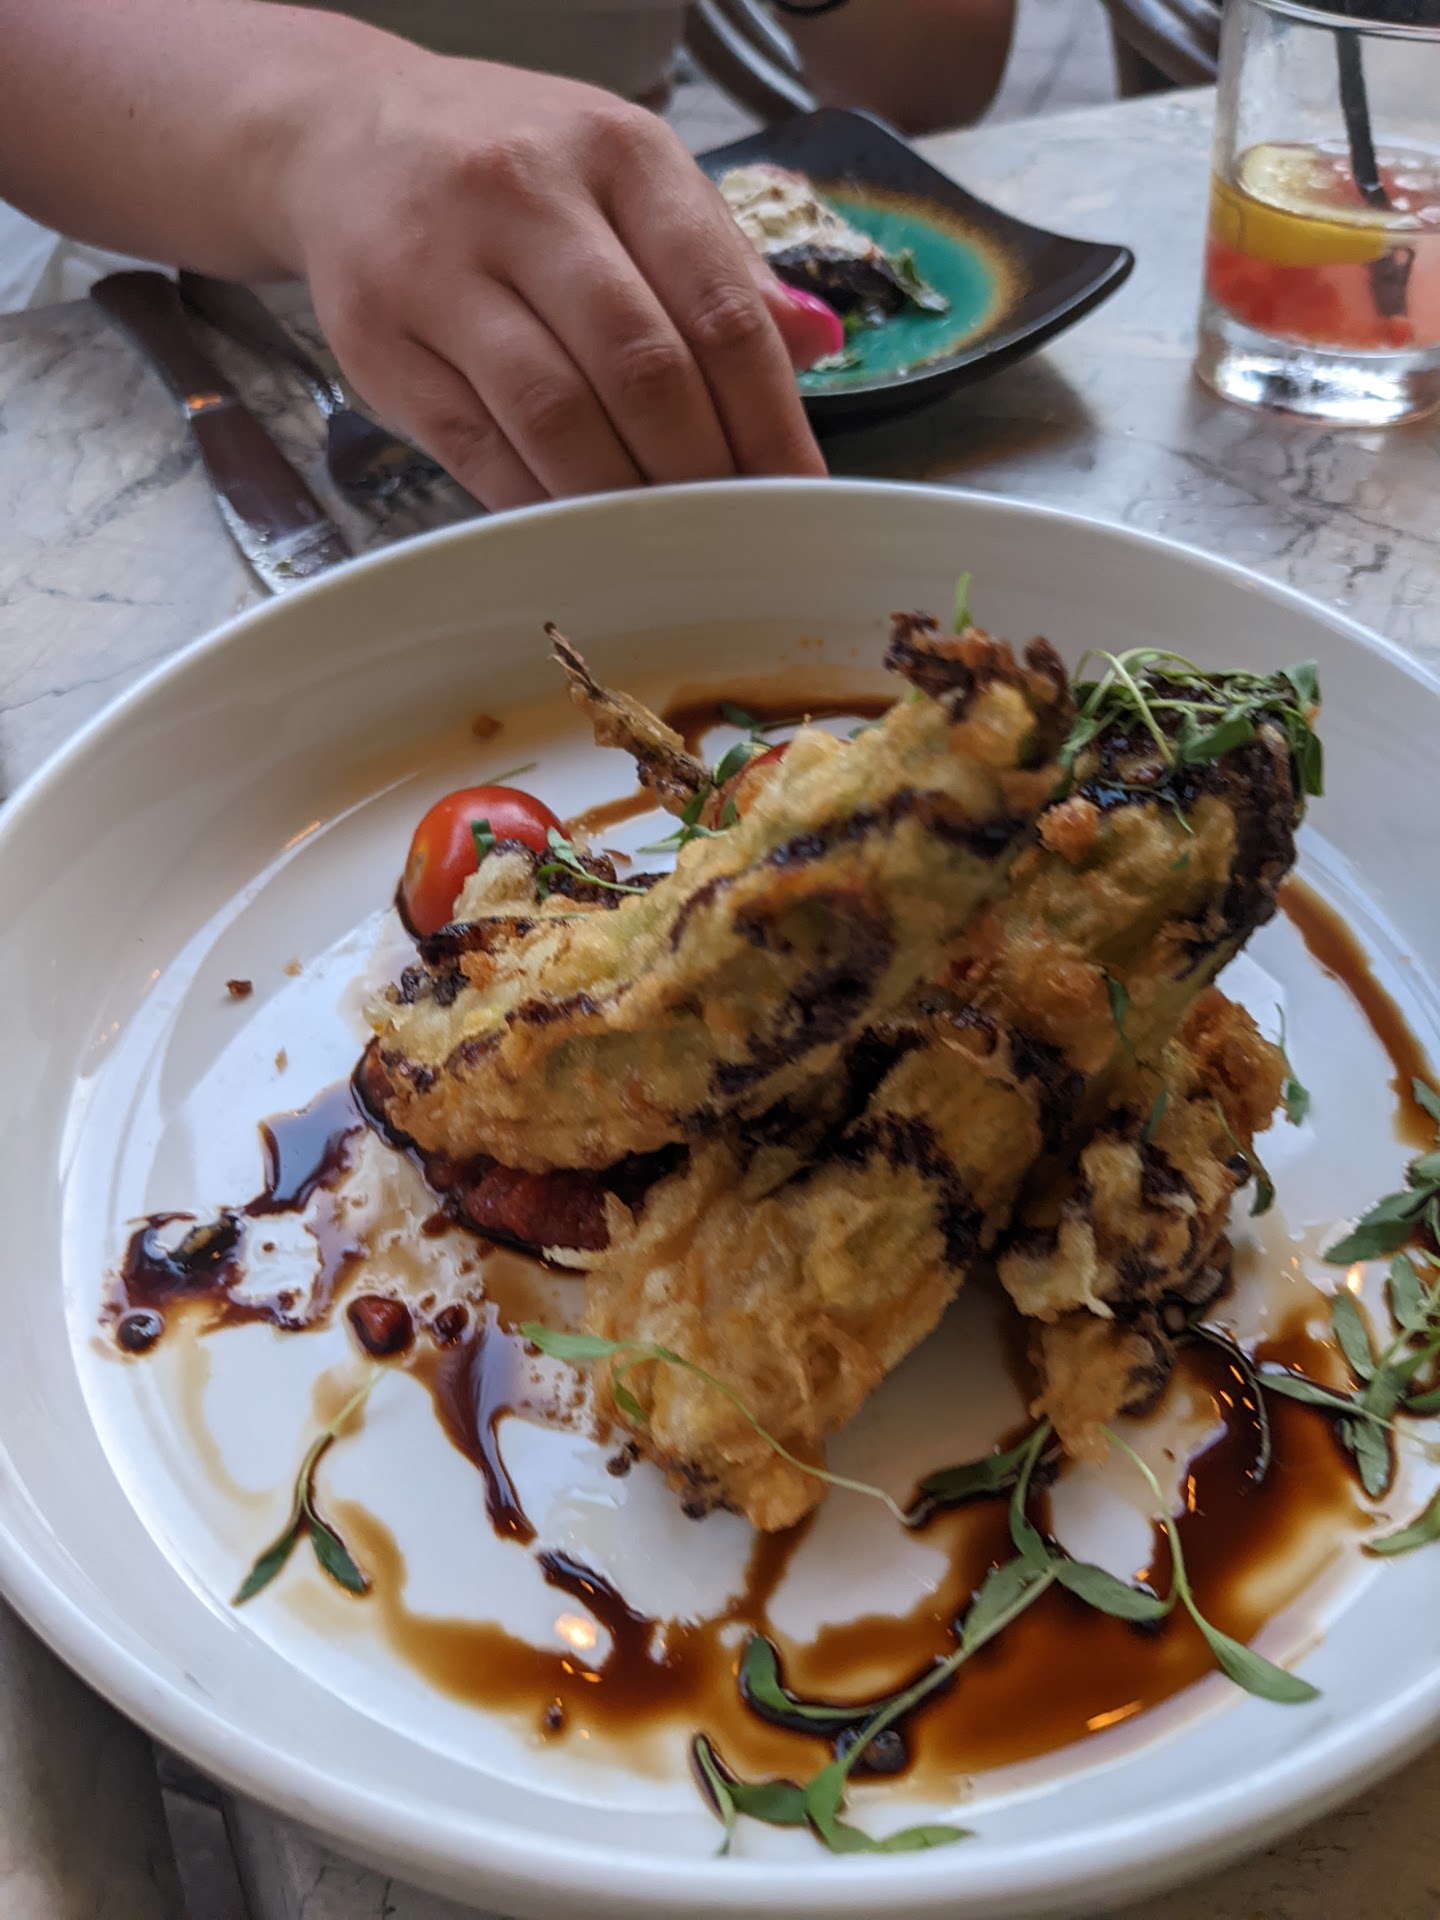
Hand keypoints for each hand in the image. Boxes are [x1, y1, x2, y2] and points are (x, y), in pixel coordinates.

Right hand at [278, 49, 830, 507]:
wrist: (346, 135)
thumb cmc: (516, 170)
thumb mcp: (629, 177)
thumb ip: (719, 263)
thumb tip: (816, 343)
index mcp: (616, 153)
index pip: (718, 306)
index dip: (768, 419)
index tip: (796, 491)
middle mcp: (524, 196)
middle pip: (641, 369)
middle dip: (699, 470)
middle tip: (728, 530)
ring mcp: (438, 268)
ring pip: (555, 416)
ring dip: (620, 498)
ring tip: (661, 537)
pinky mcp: (377, 341)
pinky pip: (477, 450)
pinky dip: (539, 504)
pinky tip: (576, 527)